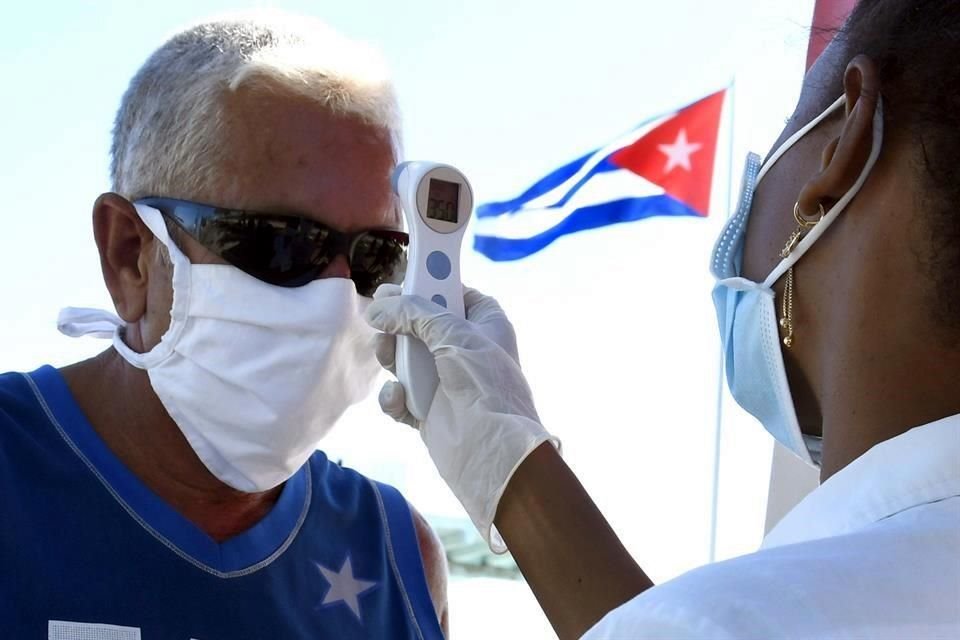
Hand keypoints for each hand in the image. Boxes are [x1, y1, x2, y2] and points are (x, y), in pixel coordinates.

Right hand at [366, 284, 558, 550]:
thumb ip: (413, 314)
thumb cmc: (485, 384)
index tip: (396, 284)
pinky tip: (399, 399)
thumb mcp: (453, 335)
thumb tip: (376, 308)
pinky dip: (394, 397)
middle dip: (398, 325)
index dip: (424, 285)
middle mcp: (465, 348)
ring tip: (389, 360)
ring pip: (403, 357)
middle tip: (381, 324)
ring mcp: (445, 381)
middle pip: (419, 323)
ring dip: (391, 357)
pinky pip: (400, 394)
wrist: (492, 451)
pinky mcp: (428, 410)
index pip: (451, 292)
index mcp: (484, 322)